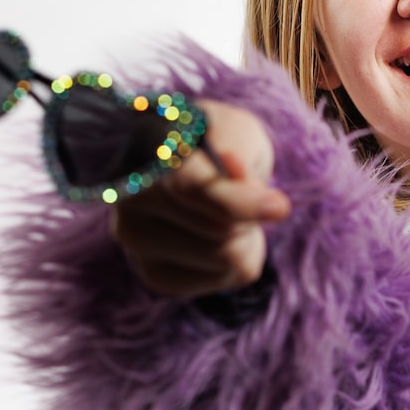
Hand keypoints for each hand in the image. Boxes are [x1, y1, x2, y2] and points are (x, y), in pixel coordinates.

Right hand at [109, 100, 290, 297]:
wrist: (190, 166)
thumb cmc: (217, 142)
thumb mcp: (236, 130)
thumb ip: (238, 148)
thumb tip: (243, 179)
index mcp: (147, 152)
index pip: (193, 189)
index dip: (241, 203)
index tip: (280, 206)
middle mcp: (130, 200)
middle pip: (222, 228)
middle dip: (247, 212)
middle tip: (236, 192)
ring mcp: (136, 241)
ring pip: (227, 258)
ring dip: (245, 236)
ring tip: (225, 213)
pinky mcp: (156, 275)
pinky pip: (226, 279)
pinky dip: (239, 261)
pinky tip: (217, 237)